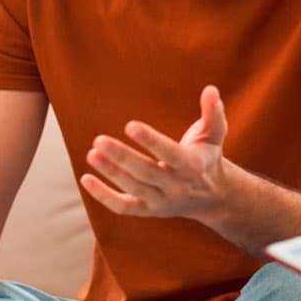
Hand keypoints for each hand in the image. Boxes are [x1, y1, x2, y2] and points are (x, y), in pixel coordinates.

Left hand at [80, 85, 228, 219]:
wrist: (212, 196)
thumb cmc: (207, 156)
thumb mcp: (214, 134)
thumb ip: (212, 112)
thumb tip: (211, 89)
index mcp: (193, 166)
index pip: (170, 154)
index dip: (151, 141)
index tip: (130, 125)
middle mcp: (177, 187)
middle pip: (147, 173)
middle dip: (122, 157)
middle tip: (99, 140)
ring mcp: (162, 201)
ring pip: (133, 189)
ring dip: (111, 173)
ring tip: (92, 153)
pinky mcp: (149, 211)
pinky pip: (123, 207)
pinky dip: (103, 196)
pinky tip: (85, 178)